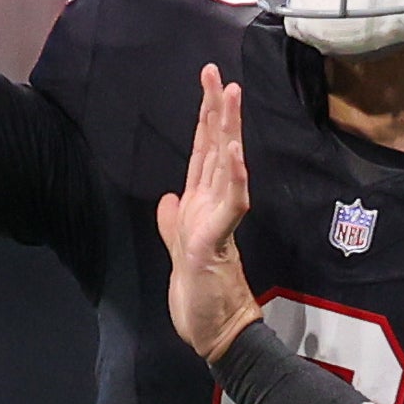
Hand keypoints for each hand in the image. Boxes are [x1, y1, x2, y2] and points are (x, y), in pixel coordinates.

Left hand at [157, 64, 256, 357]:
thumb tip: (168, 198)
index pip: (204, 151)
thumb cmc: (200, 294)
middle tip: (216, 73)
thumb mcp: (178, 249)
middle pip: (216, 148)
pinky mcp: (219, 240)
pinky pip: (231, 203)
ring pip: (225, 166)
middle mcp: (214, 205)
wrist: (214, 330)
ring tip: (230, 97)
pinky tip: (235, 154)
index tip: (209, 83)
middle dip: (216, 110)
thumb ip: (173, 221)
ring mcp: (219, 220)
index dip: (205, 117)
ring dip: (228, 131)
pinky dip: (234, 177)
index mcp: (202, 204)